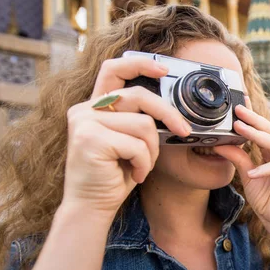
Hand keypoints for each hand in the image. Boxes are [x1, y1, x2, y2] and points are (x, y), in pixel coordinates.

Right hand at [61, 57, 190, 222]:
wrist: (92, 206)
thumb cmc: (115, 174)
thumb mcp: (130, 140)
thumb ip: (139, 119)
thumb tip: (172, 108)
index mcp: (95, 105)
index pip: (114, 69)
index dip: (140, 63)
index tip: (165, 69)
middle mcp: (85, 109)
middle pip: (139, 95)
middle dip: (168, 114)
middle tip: (184, 131)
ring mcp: (85, 122)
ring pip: (143, 124)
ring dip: (152, 150)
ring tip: (142, 166)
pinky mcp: (90, 139)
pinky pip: (137, 145)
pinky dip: (145, 163)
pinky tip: (135, 175)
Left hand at [214, 102, 269, 237]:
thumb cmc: (266, 199)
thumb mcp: (247, 175)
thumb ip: (238, 158)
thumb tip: (219, 143)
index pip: (264, 130)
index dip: (252, 118)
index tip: (239, 105)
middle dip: (254, 120)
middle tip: (238, 110)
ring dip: (257, 136)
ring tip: (240, 129)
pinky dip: (266, 168)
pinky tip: (252, 173)